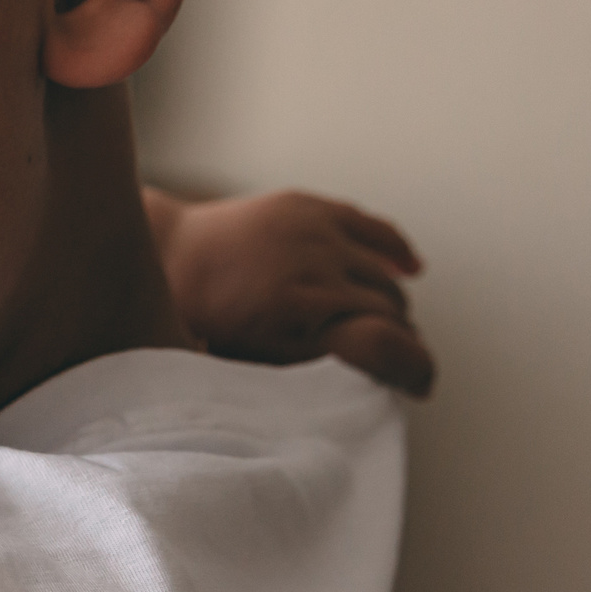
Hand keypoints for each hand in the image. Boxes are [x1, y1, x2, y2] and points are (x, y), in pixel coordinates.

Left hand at [155, 189, 434, 397]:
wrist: (173, 256)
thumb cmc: (212, 320)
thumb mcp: (259, 357)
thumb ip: (322, 362)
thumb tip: (383, 378)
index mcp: (296, 309)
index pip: (386, 337)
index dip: (409, 364)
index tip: (417, 385)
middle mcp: (310, 265)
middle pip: (389, 305)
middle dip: (397, 334)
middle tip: (393, 356)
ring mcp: (312, 231)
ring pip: (384, 273)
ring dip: (391, 300)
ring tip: (386, 325)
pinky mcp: (309, 206)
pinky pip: (373, 229)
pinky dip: (395, 251)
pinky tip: (409, 270)